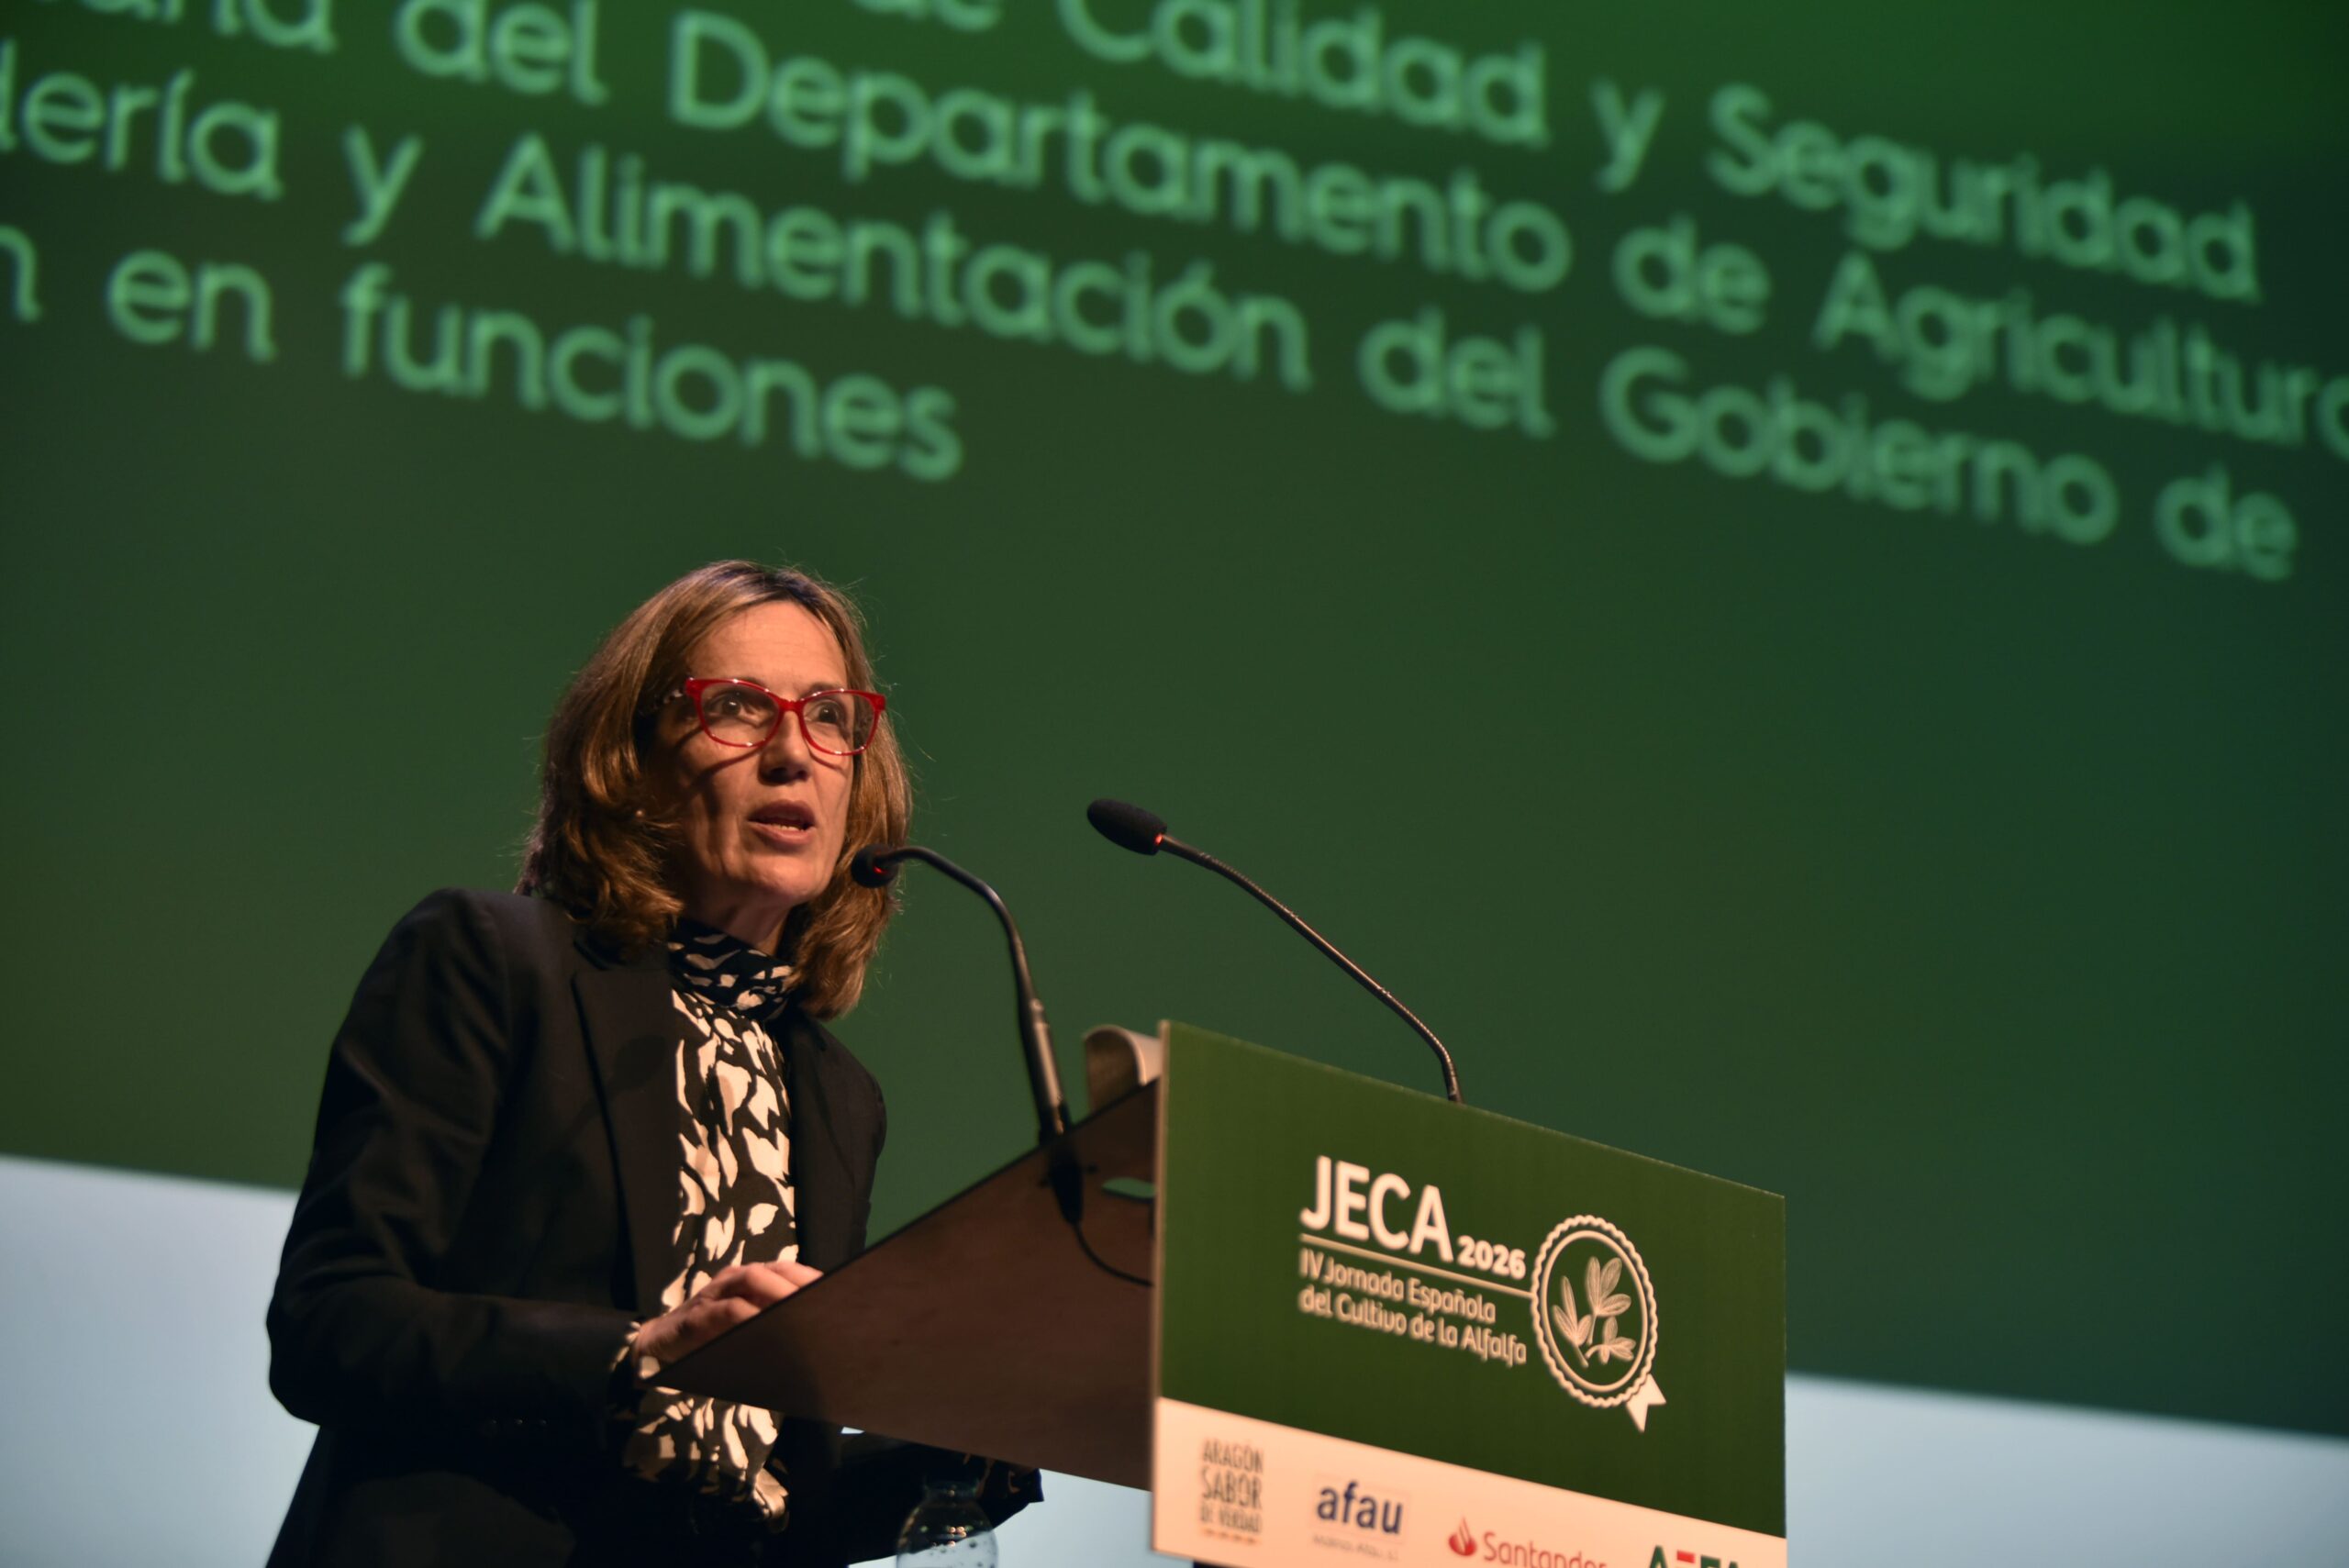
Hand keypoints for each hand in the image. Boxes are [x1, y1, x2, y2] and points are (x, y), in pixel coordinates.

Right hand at [631, 1260, 822, 1373]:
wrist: (657, 1346)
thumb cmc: (709, 1339)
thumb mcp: (744, 1331)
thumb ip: (770, 1326)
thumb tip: (812, 1335)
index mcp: (751, 1281)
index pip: (788, 1271)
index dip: (812, 1278)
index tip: (840, 1292)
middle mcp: (736, 1279)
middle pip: (776, 1271)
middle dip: (803, 1284)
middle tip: (828, 1302)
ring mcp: (716, 1293)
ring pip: (753, 1281)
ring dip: (780, 1295)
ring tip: (803, 1310)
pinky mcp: (698, 1315)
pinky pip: (728, 1309)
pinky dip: (749, 1316)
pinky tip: (766, 1328)